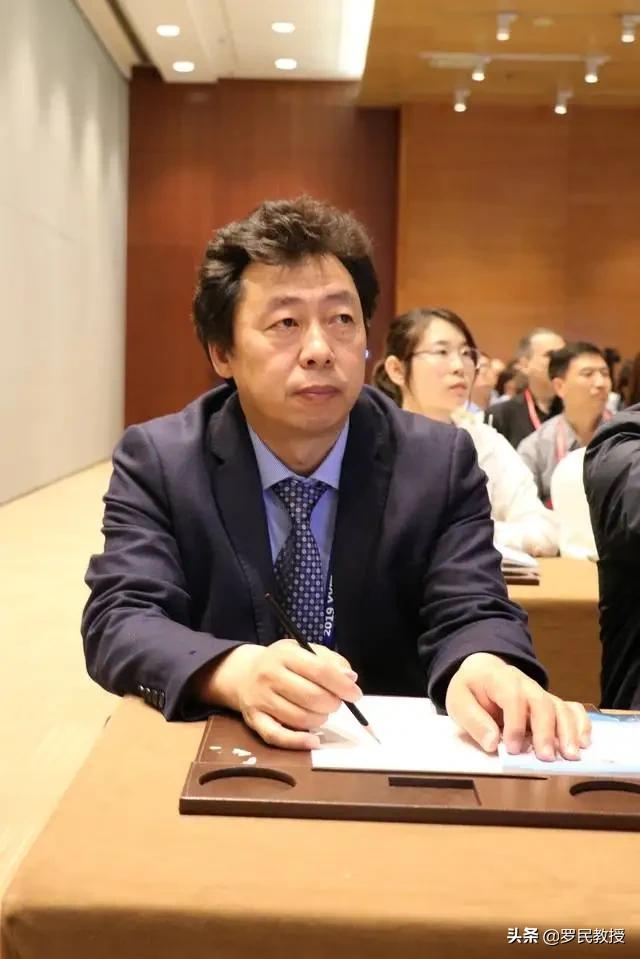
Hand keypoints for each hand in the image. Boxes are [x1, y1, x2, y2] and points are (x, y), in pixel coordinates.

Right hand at [194, 640, 360, 749]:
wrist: (244, 673)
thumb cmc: (283, 663)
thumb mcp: (305, 651)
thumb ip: (331, 661)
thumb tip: (350, 678)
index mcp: (285, 654)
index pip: (319, 670)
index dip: (341, 685)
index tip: (355, 694)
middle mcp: (269, 675)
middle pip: (311, 696)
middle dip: (332, 703)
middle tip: (336, 703)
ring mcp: (260, 699)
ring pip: (299, 718)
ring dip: (319, 720)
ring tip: (321, 712)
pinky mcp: (254, 720)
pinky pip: (277, 736)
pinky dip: (298, 742)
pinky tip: (313, 741)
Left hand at [445, 653, 591, 760]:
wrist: (483, 672)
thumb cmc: (471, 689)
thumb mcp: (459, 701)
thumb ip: (473, 720)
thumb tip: (492, 743)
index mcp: (500, 679)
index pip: (513, 698)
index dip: (515, 724)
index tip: (512, 748)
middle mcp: (526, 684)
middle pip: (542, 703)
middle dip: (546, 731)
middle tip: (546, 757)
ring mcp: (541, 693)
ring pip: (561, 707)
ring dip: (568, 731)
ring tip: (571, 755)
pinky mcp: (550, 704)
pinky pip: (572, 709)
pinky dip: (581, 724)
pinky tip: (584, 743)